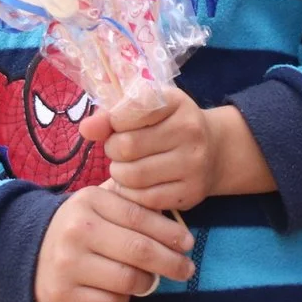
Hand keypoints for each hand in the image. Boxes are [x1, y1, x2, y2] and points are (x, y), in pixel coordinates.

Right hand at [33, 185, 195, 301]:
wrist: (27, 257)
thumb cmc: (79, 228)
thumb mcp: (98, 205)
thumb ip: (132, 203)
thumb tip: (176, 221)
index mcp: (89, 201)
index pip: (140, 217)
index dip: (170, 232)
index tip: (188, 243)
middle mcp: (76, 231)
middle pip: (139, 250)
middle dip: (171, 262)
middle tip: (187, 269)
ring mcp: (67, 265)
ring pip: (128, 280)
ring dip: (147, 283)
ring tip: (150, 280)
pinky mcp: (62, 295)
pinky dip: (124, 300)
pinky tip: (121, 292)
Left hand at [80, 89, 273, 211]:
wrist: (215, 150)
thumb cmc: (170, 126)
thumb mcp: (147, 110)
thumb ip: (112, 116)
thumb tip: (86, 129)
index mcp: (176, 102)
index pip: (127, 110)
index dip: (115, 121)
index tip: (121, 125)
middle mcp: (190, 130)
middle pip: (126, 146)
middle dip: (114, 150)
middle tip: (121, 151)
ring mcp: (193, 163)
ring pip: (132, 176)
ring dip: (120, 174)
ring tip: (128, 168)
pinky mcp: (191, 193)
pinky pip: (144, 199)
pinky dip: (132, 193)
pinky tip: (138, 185)